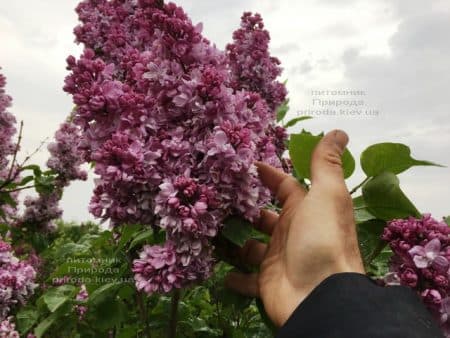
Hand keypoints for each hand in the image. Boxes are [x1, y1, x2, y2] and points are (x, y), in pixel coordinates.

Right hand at [225, 130, 364, 326]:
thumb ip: (326, 164)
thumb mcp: (326, 195)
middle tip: (219, 197)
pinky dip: (235, 277)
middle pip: (266, 216)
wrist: (320, 296)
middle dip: (247, 208)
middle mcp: (292, 233)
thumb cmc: (321, 239)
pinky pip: (246, 280)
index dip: (269, 175)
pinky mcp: (266, 283)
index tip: (246, 165)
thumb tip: (339, 131)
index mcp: (306, 210)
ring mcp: (278, 259)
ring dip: (238, 241)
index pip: (285, 186)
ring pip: (253, 247)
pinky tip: (221, 272)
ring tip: (212, 229)